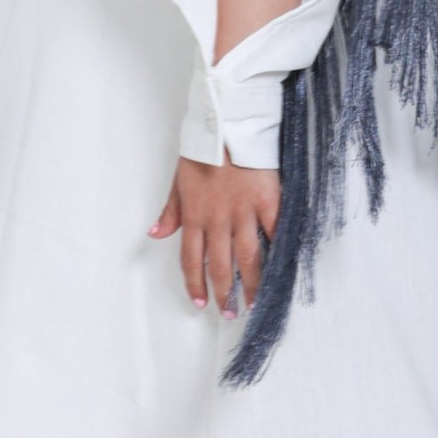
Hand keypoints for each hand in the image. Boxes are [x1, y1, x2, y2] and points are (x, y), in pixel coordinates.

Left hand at [149, 156, 280, 312]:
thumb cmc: (202, 151)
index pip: (193, 260)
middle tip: (229, 312)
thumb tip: (156, 233)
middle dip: (225, 293)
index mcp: (195, 217)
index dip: (196, 284)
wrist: (227, 126)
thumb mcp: (178, 181)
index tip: (201, 302)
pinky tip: (281, 269)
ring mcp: (244, 213)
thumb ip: (170, 211)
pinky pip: (275, 233)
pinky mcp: (268, 202)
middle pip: (221, 266)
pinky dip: (279, 252)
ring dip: (251, 284)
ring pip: (248, 258)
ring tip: (255, 302)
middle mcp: (218, 220)